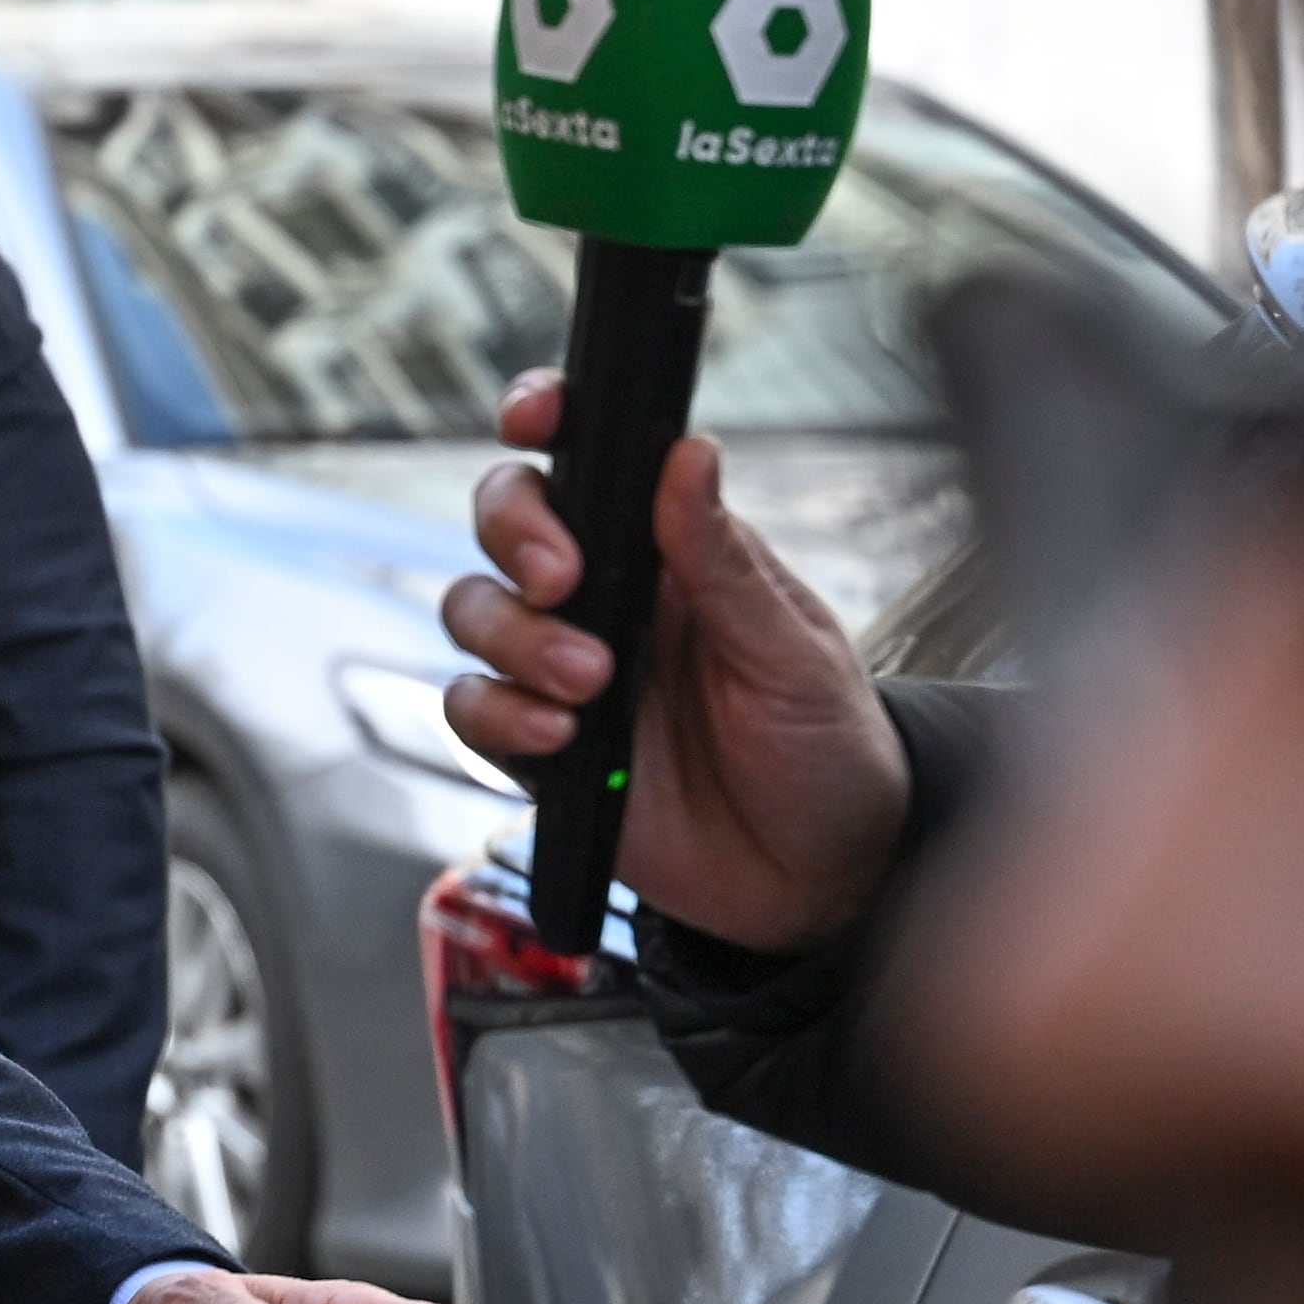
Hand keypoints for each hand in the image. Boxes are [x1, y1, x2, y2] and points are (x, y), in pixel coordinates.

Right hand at [439, 373, 910, 952]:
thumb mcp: (797, 653)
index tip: (534, 420)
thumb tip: (688, 456)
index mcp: (675, 552)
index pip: (593, 460)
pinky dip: (499, 716)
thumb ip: (725, 561)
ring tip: (588, 686)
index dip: (546, 419)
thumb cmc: (830, 753)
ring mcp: (567, 671)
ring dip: (515, 640)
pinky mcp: (541, 747)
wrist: (821, 884)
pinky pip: (473, 709)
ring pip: (475, 611)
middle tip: (562, 582)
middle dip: (516, 537)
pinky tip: (560, 739)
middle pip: (507, 522)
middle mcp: (611, 600)